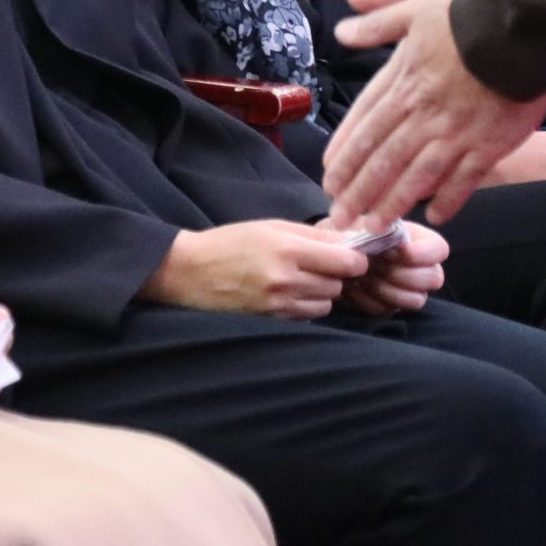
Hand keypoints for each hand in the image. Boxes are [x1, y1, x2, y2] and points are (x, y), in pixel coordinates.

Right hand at [142, 220, 369, 318]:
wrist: (191, 272)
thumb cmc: (230, 242)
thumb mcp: (271, 226)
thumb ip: (312, 235)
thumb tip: (350, 241)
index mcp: (288, 250)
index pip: (346, 261)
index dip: (355, 257)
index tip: (350, 252)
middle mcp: (287, 280)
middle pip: (339, 283)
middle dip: (337, 273)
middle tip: (322, 262)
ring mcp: (280, 304)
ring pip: (327, 302)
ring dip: (323, 290)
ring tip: (303, 277)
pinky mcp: (274, 319)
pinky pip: (309, 315)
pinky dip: (308, 304)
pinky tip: (292, 291)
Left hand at [325, 0, 545, 229]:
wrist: (522, 25)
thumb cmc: (470, 11)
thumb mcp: (416, 5)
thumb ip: (378, 21)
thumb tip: (342, 28)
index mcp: (405, 80)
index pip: (365, 124)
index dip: (346, 154)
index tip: (329, 176)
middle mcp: (424, 112)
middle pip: (384, 158)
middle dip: (359, 190)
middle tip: (340, 217)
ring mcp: (457, 132)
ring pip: (416, 176)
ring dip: (392, 203)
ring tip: (373, 226)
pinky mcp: (490, 144)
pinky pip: (464, 180)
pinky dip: (448, 201)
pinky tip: (433, 217)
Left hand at [340, 223, 448, 316]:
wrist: (325, 254)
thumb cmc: (346, 232)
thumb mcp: (361, 222)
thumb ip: (381, 229)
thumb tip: (396, 243)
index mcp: (417, 240)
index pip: (439, 249)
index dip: (421, 254)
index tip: (394, 251)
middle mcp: (419, 267)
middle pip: (433, 278)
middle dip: (401, 273)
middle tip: (374, 263)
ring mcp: (406, 290)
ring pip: (415, 299)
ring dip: (385, 288)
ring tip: (361, 274)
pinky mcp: (387, 307)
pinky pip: (387, 310)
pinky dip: (367, 299)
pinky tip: (352, 286)